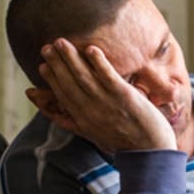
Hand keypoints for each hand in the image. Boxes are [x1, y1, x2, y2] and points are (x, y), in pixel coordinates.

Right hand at [27, 38, 176, 153]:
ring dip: (71, 58)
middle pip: (69, 83)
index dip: (51, 79)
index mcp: (81, 120)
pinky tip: (90, 49)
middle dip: (56, 64)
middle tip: (47, 47)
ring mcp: (107, 103)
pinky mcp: (124, 96)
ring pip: (84, 76)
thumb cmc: (120, 140)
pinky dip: (98, 63)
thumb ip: (68, 120)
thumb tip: (49, 112)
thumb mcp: (89, 133)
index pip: (62, 95)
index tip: (42, 64)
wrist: (150, 151)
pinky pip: (108, 76)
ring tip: (61, 42)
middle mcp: (90, 111)